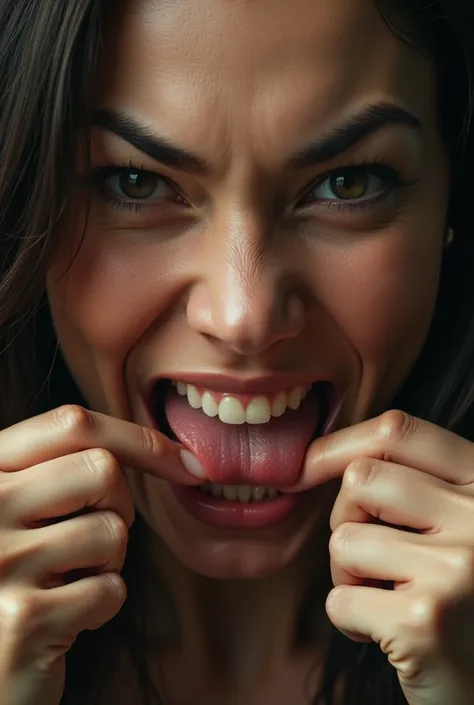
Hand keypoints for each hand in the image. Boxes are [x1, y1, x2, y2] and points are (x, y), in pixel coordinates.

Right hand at [0, 405, 204, 704]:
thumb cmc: (17, 574)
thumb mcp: (22, 506)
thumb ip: (61, 465)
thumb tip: (173, 452)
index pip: (72, 424)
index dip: (139, 438)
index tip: (186, 463)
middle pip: (102, 470)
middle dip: (119, 507)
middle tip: (91, 539)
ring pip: (111, 531)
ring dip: (108, 562)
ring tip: (66, 580)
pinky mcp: (23, 617)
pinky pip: (110, 590)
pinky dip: (102, 605)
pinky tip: (65, 619)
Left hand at [298, 410, 473, 704]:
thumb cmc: (459, 601)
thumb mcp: (455, 525)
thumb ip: (415, 482)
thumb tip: (315, 455)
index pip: (399, 431)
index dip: (340, 443)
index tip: (305, 466)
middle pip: (361, 479)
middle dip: (347, 520)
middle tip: (373, 560)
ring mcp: (458, 568)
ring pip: (344, 538)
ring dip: (349, 575)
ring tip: (390, 600)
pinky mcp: (425, 622)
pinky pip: (340, 599)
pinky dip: (351, 620)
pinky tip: (391, 636)